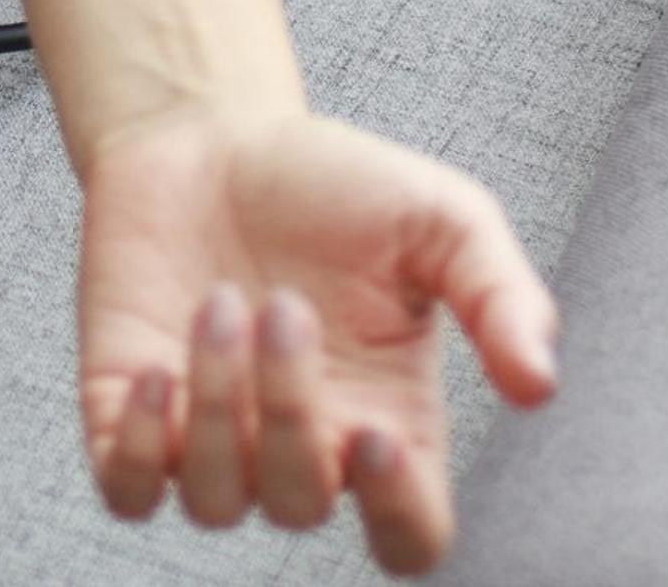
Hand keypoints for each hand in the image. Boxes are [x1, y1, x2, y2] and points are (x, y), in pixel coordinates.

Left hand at [76, 100, 561, 574]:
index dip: (398, 515)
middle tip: (284, 303)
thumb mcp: (442, 216)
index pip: (409, 537)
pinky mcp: (127, 416)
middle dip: (287, 409)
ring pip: (215, 500)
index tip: (374, 435)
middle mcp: (300, 447)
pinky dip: (138, 449)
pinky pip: (128, 493)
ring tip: (222, 302)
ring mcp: (209, 439)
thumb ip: (500, 294)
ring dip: (215, 406)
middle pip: (301, 505)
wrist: (212, 130)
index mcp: (387, 419)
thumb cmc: (336, 183)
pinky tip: (158, 369)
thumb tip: (540, 384)